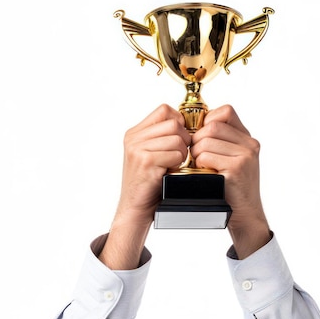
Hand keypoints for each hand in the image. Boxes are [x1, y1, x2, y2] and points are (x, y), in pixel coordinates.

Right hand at [100, 104, 190, 269]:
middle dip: (185, 138)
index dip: (179, 121)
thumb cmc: (148, 183)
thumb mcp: (150, 155)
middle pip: (173, 123)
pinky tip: (172, 171)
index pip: (164, 110)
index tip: (182, 137)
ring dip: (183, 152)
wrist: (135, 208)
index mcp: (135, 133)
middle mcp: (134, 138)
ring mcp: (138, 149)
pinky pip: (175, 153)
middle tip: (182, 154)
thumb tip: (186, 123)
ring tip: (176, 164)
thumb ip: (161, 138)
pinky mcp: (146, 161)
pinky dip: (179, 163)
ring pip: (177, 138)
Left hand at [191, 105, 270, 258]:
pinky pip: (206, 156)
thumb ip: (222, 141)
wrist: (245, 214)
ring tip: (200, 165)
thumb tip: (194, 125)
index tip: (202, 135)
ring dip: (196, 153)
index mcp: (247, 138)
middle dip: (197, 139)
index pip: (225, 112)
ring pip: (206, 140)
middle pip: (212, 126)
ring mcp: (244, 156)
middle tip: (196, 154)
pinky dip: (199, 163)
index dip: (208, 120)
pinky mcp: (236, 169)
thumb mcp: (232, 159)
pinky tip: (204, 173)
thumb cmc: (232, 188)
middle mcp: (249, 144)